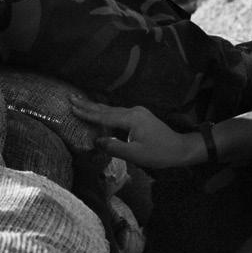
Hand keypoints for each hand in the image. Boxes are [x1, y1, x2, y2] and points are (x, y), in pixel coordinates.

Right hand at [69, 95, 202, 169]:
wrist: (180, 148)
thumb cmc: (159, 153)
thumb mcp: (135, 154)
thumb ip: (114, 147)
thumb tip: (96, 141)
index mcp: (132, 119)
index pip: (104, 117)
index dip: (87, 114)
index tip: (72, 108)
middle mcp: (134, 111)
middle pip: (106, 109)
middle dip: (88, 105)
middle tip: (71, 98)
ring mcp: (138, 112)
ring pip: (112, 109)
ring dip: (96, 107)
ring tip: (81, 102)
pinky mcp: (140, 116)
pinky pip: (119, 113)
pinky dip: (106, 112)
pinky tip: (100, 111)